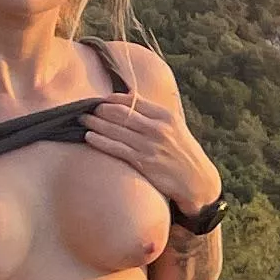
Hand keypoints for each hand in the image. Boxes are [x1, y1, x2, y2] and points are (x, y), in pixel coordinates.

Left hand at [86, 95, 219, 224]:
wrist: (197, 181)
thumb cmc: (183, 152)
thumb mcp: (175, 127)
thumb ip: (154, 114)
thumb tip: (131, 98)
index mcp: (166, 116)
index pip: (134, 101)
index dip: (113, 99)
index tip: (101, 99)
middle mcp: (158, 128)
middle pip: (122, 113)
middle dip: (101, 109)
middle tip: (86, 108)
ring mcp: (150, 145)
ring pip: (116, 130)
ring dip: (96, 123)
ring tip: (82, 119)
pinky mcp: (144, 162)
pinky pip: (117, 149)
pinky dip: (101, 141)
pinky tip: (89, 137)